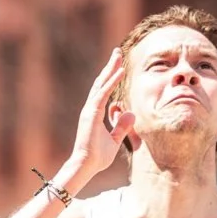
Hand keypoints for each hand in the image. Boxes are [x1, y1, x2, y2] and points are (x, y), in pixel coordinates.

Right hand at [70, 49, 135, 179]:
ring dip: (110, 68)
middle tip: (117, 52)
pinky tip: (120, 71)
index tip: (119, 65)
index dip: (111, 77)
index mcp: (94, 113)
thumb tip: (131, 113)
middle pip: (101, 82)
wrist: (86, 165)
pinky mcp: (91, 113)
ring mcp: (89, 110)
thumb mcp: (114, 140)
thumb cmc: (97, 157)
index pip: (104, 90)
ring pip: (101, 84)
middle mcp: (90, 108)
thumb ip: (121, 127)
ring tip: (118, 55)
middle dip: (110, 66)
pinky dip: (112, 82)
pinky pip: (103, 93)